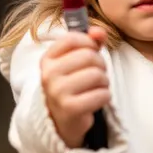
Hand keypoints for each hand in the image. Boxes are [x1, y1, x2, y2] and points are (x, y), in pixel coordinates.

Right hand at [41, 27, 109, 147]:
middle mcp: (49, 74)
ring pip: (97, 75)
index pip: (72, 38)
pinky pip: (102, 94)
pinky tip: (96, 100)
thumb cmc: (71, 86)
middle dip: (100, 65)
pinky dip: (105, 96)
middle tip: (95, 75)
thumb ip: (89, 42)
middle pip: (89, 56)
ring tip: (95, 88)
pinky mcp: (71, 108)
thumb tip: (99, 31)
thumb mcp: (75, 62)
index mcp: (48, 60)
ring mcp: (58, 92)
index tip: (91, 52)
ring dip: (104, 82)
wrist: (61, 121)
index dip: (89, 43)